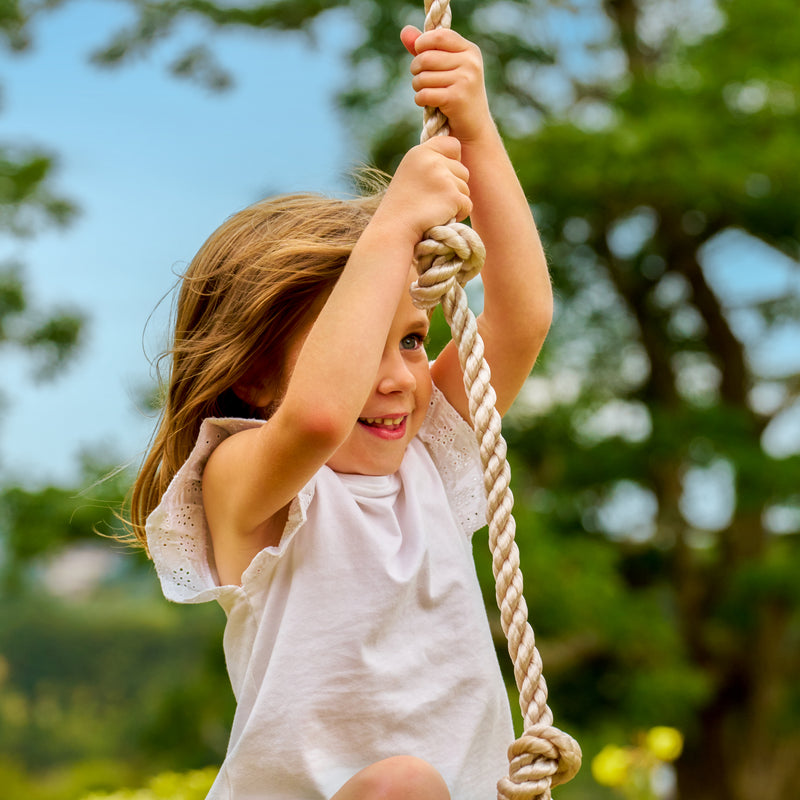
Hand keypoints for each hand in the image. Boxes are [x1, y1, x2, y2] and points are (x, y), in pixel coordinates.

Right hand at [377, 136, 471, 242]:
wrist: (395, 230)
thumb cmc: (401, 206)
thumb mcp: (410, 173)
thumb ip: (430, 162)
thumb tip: (456, 159)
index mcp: (420, 152)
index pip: (453, 144)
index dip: (452, 160)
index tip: (440, 176)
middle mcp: (432, 160)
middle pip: (462, 169)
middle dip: (453, 186)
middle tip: (432, 199)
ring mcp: (443, 178)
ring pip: (466, 188)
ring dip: (455, 201)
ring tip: (434, 209)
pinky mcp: (453, 196)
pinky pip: (467, 204)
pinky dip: (458, 214)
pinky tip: (440, 217)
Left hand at [401, 26, 492, 144]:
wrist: (474, 129)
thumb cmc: (457, 96)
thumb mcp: (446, 69)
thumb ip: (426, 50)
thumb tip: (404, 31)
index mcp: (470, 50)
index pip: (439, 36)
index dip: (422, 44)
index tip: (419, 54)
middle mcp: (470, 62)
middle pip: (426, 57)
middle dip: (415, 69)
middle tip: (419, 79)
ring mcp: (465, 80)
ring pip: (423, 77)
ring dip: (417, 87)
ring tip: (425, 92)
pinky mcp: (457, 98)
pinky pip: (425, 94)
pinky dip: (420, 99)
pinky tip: (426, 102)